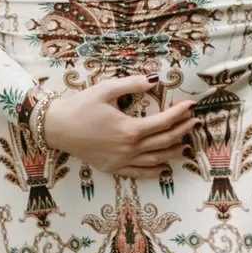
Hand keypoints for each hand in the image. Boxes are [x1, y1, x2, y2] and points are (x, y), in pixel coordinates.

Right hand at [44, 72, 201, 171]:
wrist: (56, 127)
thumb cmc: (80, 106)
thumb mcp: (106, 89)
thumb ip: (133, 84)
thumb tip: (155, 79)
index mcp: (129, 129)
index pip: (163, 122)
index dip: (180, 113)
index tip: (191, 105)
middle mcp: (129, 148)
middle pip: (164, 141)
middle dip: (182, 131)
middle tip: (195, 122)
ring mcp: (121, 161)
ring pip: (155, 160)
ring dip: (173, 152)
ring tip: (187, 145)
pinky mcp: (112, 168)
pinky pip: (138, 173)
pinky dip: (154, 171)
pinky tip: (164, 168)